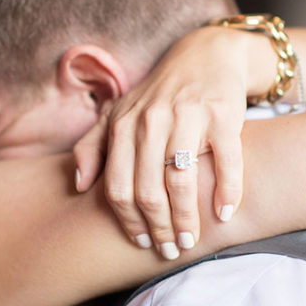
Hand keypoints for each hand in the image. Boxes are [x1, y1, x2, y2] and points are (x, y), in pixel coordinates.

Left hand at [74, 27, 248, 257]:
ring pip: (181, 181)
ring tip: (191, 241)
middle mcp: (152, 121)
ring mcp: (188, 117)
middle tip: (169, 250)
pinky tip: (225, 214)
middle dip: (158, 228)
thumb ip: (92, 147)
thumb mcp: (118, 114)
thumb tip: (78, 186)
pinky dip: (227, 191)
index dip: (128, 221)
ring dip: (186, 219)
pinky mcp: (223, 115)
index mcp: (123, 126)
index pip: (118, 187)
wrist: (206, 55)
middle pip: (148, 191)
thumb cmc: (158, 95)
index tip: (141, 242)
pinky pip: (226, 161)